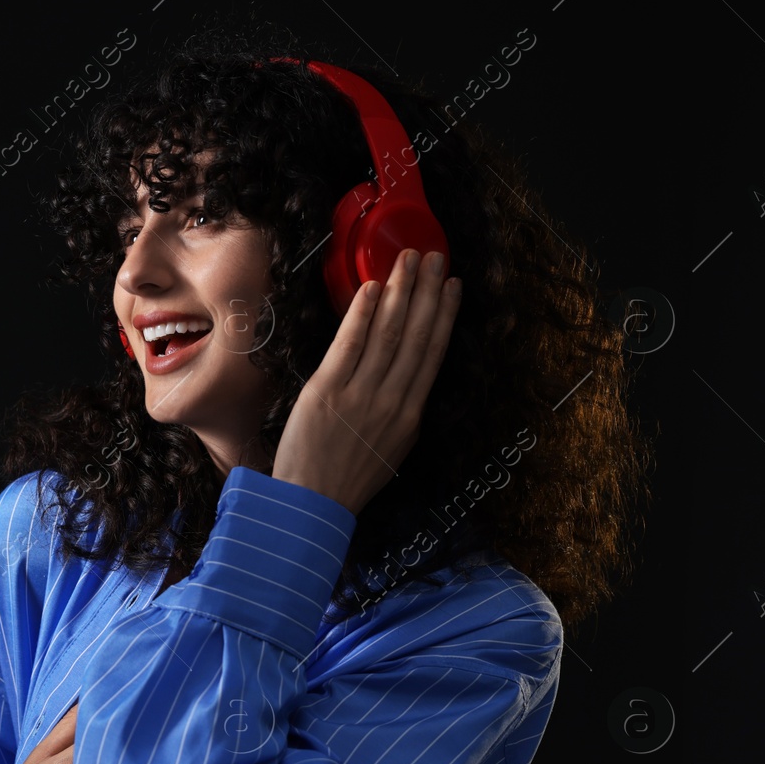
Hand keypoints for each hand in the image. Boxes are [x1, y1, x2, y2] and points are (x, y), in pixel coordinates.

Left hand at [272, 248, 460, 514]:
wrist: (310, 506)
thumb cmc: (346, 480)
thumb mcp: (390, 450)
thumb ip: (400, 413)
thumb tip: (407, 377)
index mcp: (410, 417)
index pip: (433, 354)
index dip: (445, 316)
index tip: (454, 287)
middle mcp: (391, 402)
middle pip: (416, 336)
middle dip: (428, 292)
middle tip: (436, 257)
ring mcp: (360, 396)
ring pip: (388, 334)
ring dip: (400, 291)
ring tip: (409, 259)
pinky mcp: (326, 393)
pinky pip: (349, 346)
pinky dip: (362, 315)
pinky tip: (373, 287)